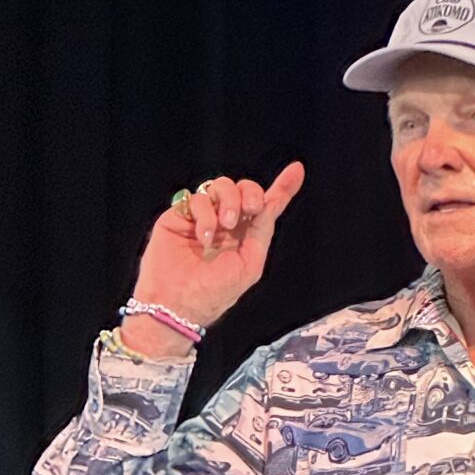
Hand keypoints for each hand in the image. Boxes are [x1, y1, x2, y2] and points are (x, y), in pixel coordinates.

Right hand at [122, 165, 305, 356]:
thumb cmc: (213, 293)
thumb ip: (261, 230)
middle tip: (250, 210)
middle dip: (251, 193)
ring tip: (225, 226)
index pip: (265, 206)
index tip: (297, 170)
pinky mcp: (179, 216)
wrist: (178, 304)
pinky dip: (205, 214)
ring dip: (229, 200)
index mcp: (245, 235)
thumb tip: (271, 201)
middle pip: (244, 189)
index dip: (283, 187)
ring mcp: (202, 217)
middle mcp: (224, 223)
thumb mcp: (250, 263)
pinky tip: (204, 237)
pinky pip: (197, 198)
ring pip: (221, 186)